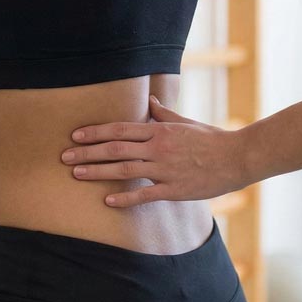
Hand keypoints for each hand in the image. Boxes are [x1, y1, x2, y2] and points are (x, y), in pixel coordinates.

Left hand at [62, 96, 253, 207]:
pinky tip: (107, 201)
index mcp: (159, 131)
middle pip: (115, 148)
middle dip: (87, 152)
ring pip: (124, 170)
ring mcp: (165, 169)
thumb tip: (151, 100)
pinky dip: (125, 198)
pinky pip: (145, 194)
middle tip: (64, 157)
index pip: (120, 129)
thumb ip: (165, 114)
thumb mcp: (186, 122)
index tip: (75, 136)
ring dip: (98, 172)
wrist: (237, 158)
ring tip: (76, 174)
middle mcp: (158, 148)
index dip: (95, 132)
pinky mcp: (174, 189)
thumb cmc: (212, 139)